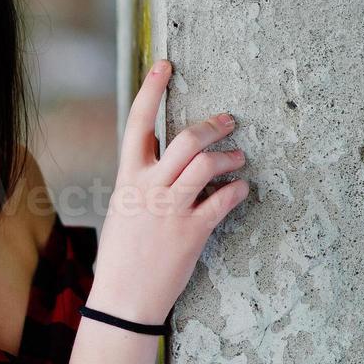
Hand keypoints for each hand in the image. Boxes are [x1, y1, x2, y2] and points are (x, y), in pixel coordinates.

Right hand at [89, 57, 250, 323]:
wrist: (123, 298)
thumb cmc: (123, 255)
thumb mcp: (124, 209)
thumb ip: (143, 183)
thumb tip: (168, 165)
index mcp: (127, 179)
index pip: (137, 123)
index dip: (151, 90)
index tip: (164, 65)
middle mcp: (148, 188)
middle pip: (185, 140)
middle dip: (214, 125)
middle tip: (229, 122)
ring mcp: (171, 210)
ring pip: (207, 165)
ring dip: (230, 157)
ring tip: (239, 158)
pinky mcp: (193, 232)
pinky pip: (223, 201)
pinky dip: (237, 190)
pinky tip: (240, 190)